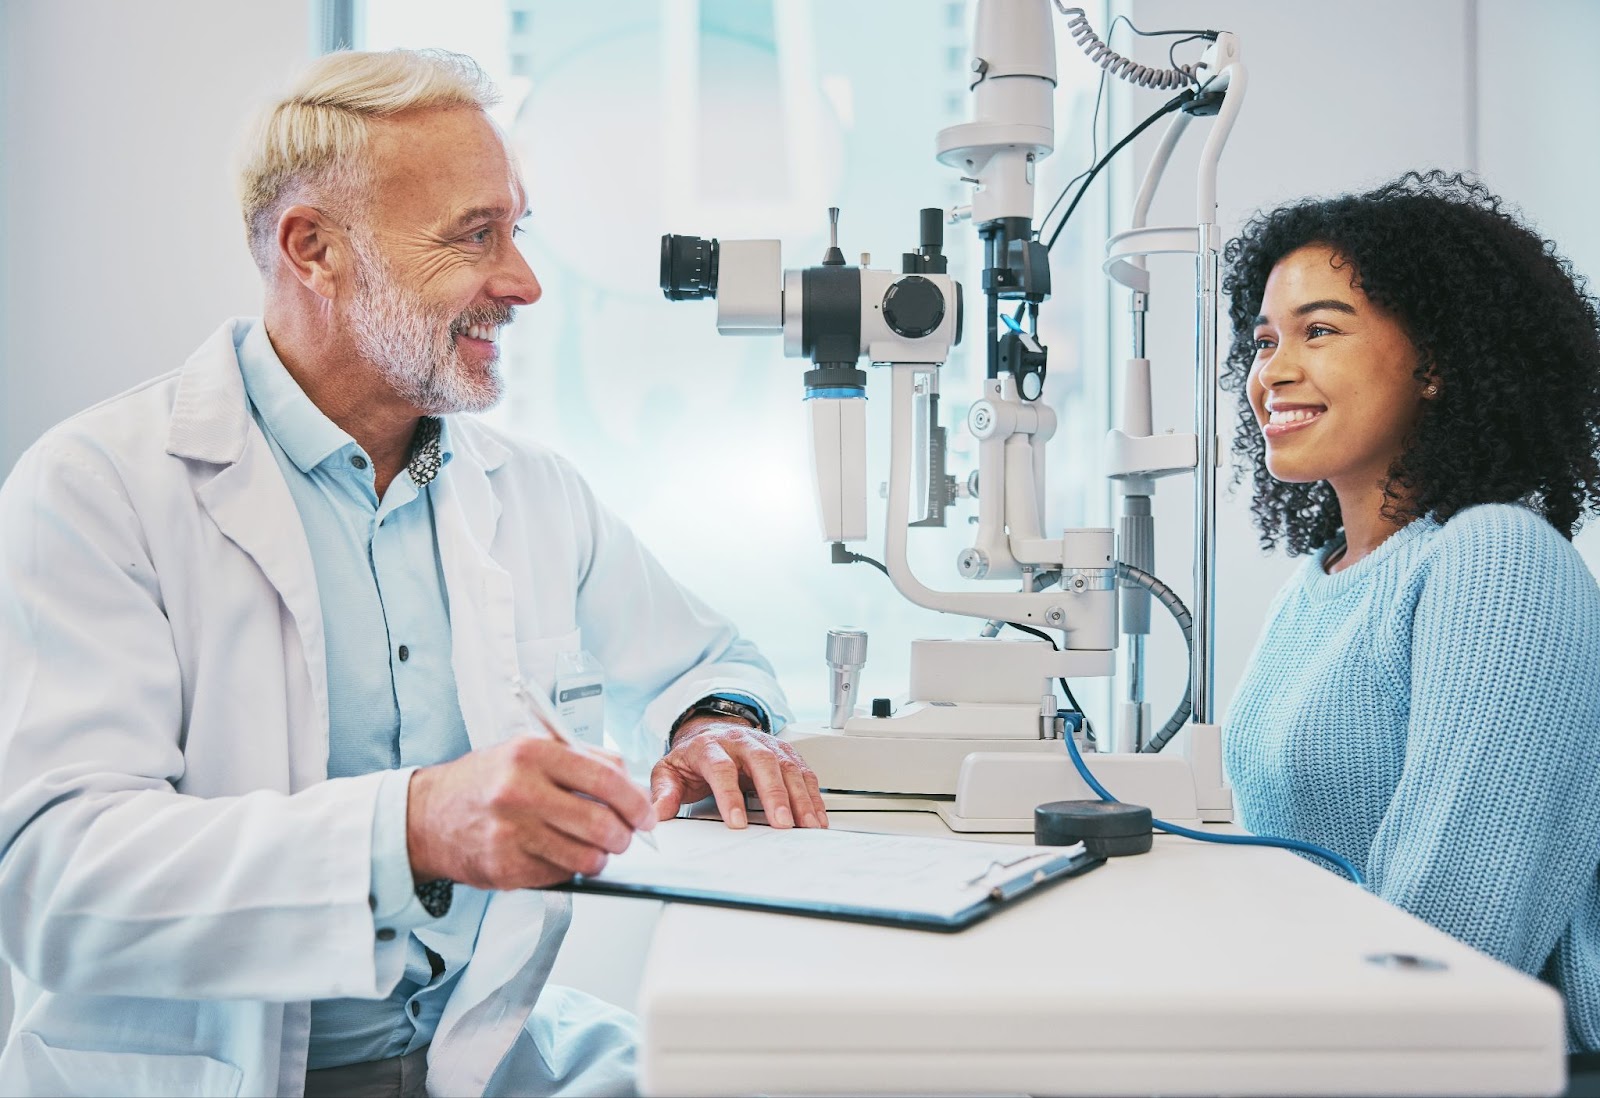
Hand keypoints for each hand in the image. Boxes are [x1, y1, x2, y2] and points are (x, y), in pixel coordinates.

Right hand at [406, 737, 654, 890]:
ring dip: (600, 857)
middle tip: (625, 837)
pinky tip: (556, 854)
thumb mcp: (529, 751)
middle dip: (624, 836)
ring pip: (586, 857)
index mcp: (531, 754)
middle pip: (601, 824)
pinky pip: (560, 876)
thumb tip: (632, 784)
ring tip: (593, 848)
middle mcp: (519, 791)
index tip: (646, 814)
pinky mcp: (504, 868)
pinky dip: (568, 869)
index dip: (635, 802)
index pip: (605, 779)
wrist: (426, 816)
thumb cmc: (486, 781)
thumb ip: (583, 760)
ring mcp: (510, 833)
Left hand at [650, 718, 828, 829]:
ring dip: (800, 796)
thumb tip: (657, 813)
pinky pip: (802, 771)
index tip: (736, 822)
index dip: (729, 795)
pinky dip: (812, 794)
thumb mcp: (669, 771)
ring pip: (787, 765)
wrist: (710, 731)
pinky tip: (817, 816)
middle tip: (783, 823)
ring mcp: (766, 744)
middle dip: (775, 793)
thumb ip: (664, 792)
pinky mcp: (784, 752)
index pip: (721, 768)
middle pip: (761, 762)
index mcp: (710, 746)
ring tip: (807, 824)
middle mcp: (741, 741)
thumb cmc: (693, 757)